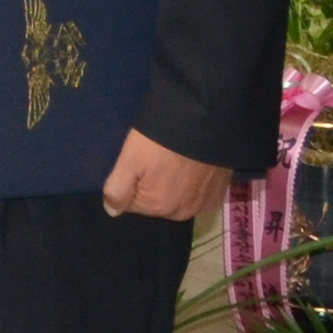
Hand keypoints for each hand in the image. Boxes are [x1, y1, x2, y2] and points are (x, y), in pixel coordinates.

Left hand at [101, 130, 230, 221]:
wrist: (205, 120)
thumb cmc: (161, 139)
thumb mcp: (130, 159)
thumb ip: (117, 190)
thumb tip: (112, 211)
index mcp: (158, 207)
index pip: (133, 202)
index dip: (132, 180)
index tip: (139, 161)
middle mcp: (183, 212)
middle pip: (157, 201)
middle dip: (154, 184)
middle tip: (158, 157)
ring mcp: (204, 203)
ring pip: (178, 197)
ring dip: (175, 184)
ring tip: (176, 159)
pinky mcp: (220, 192)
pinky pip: (199, 193)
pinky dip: (195, 183)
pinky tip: (194, 165)